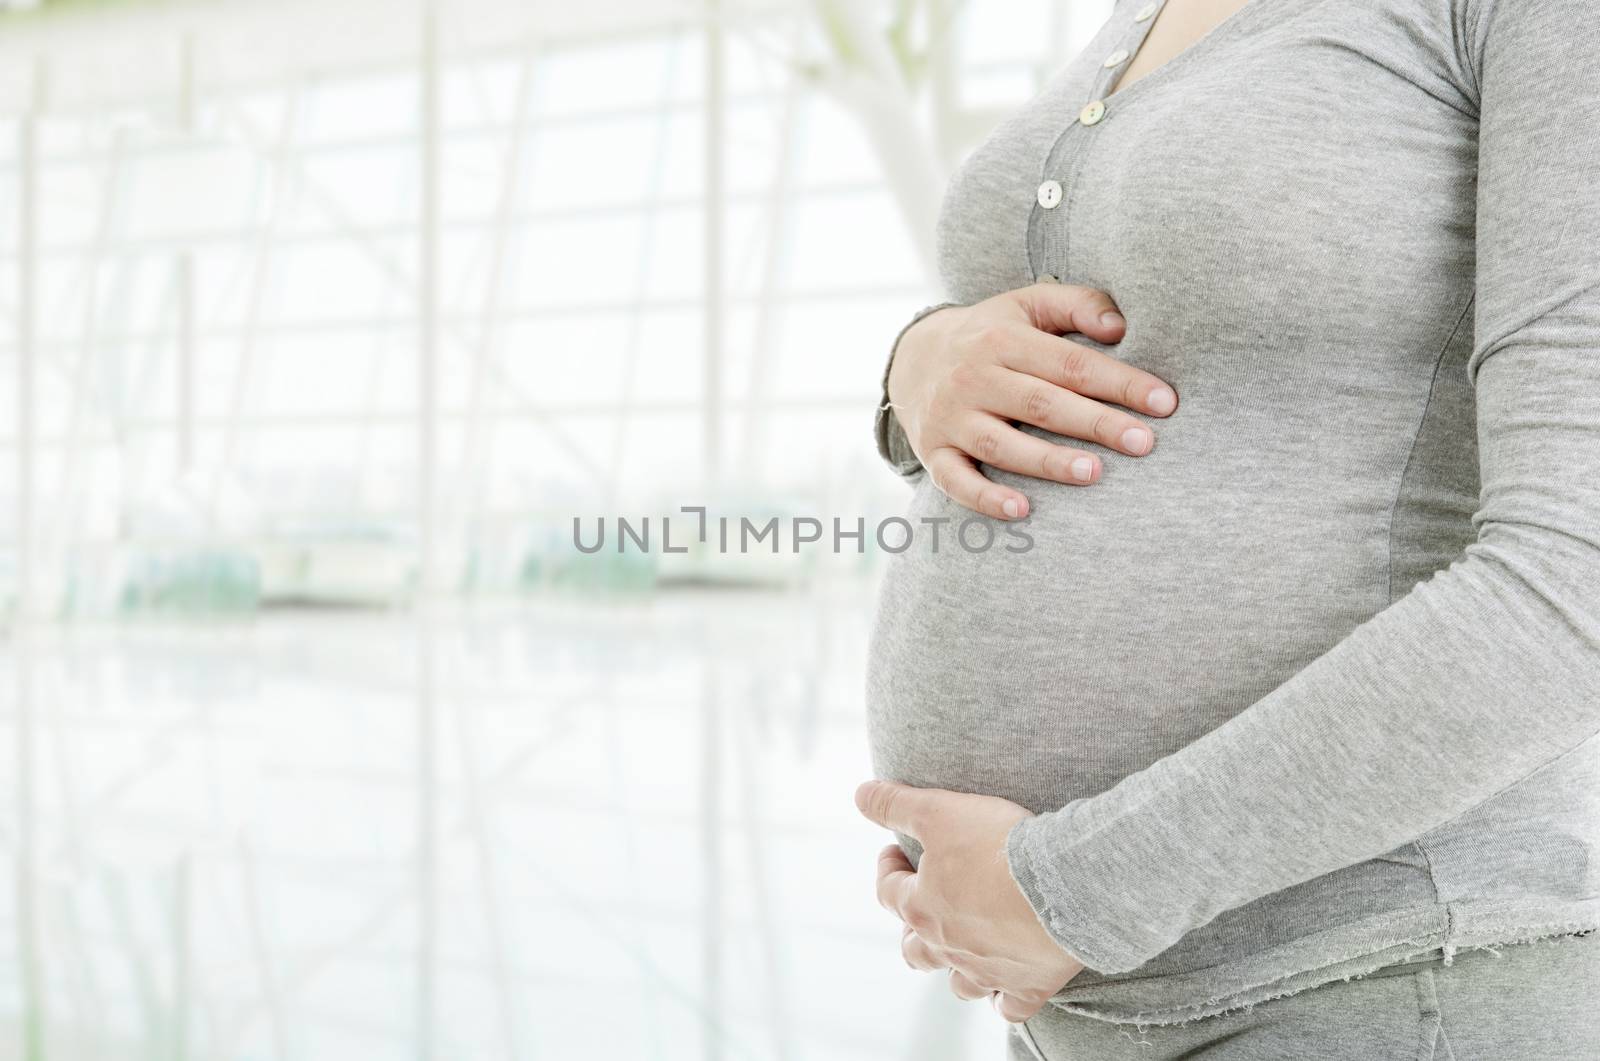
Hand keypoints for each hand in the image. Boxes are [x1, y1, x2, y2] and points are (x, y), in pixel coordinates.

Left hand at [854, 779, 1085, 1021]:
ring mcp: (987, 971)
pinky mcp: (1028, 985)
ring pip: (958, 984)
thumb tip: (860, 795)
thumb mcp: (938, 811)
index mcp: (922, 907)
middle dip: (911, 928)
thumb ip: (895, 804)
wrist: (1063, 883)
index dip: (888, 868)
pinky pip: (1008, 1007)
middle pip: (915, 950)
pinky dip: (1002, 1000)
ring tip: (960, 947)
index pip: (888, 891)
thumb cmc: (998, 846)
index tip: (894, 851)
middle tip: (922, 905)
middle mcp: (948, 947)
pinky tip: (1003, 990)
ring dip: (952, 968)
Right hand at [887, 283, 1176, 519]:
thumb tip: (1121, 327)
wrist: (913, 357)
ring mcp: (951, 418)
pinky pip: (955, 481)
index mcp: (1003, 339)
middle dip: (1095, 423)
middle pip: (1041, 404)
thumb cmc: (992, 333)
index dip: (1119, 383)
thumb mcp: (1028, 304)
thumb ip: (1077, 305)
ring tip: (1094, 473)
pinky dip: (985, 498)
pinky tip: (1021, 510)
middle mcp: (973, 377)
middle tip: (1144, 443)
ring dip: (1047, 461)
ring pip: (1001, 445)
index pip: (1070, 364)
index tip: (1164, 403)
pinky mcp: (933, 452)